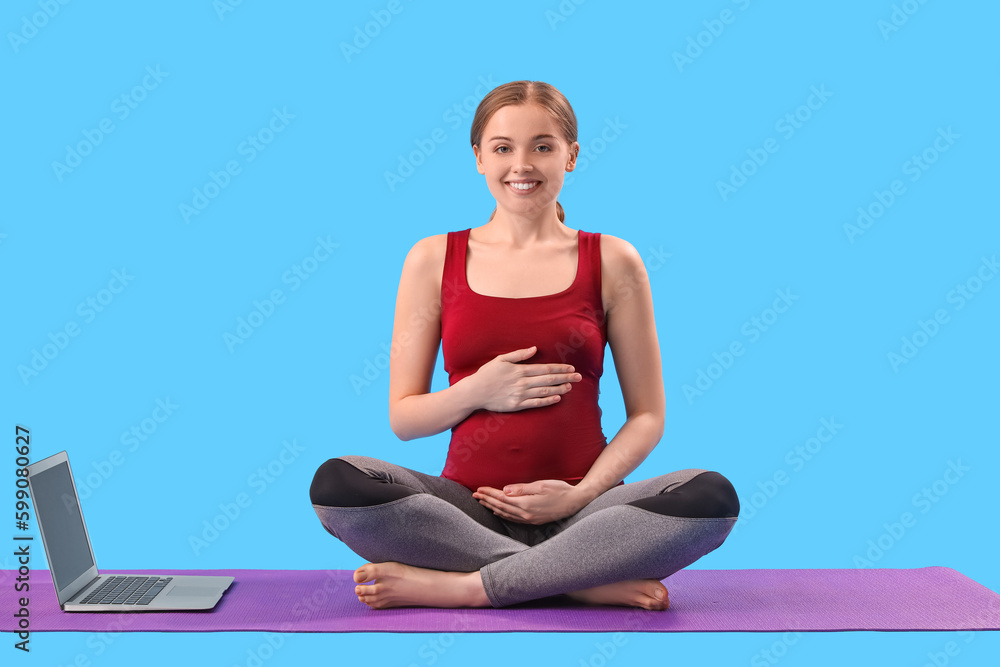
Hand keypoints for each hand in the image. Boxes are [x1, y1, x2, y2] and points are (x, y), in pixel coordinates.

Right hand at [467, 346, 580, 412]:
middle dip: (565, 377)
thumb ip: (519, 354)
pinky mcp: (517, 405)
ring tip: (571, 386)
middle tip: (578, 377)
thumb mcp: (501, 359)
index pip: (545, 369)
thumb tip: (535, 349)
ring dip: (560, 389)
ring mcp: (520, 395)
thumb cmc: (487, 374)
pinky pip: (536, 403)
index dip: (559, 368)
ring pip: (545, 392)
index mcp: (519, 370)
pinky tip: (557, 398)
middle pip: (548, 380)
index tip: (571, 368)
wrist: (474, 392)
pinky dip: (548, 401)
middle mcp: (522, 382)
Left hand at [473, 479, 587, 524]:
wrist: (575, 502)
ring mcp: (529, 519)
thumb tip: (504, 490)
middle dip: (486, 500)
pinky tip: (498, 511)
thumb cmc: (560, 490)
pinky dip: (502, 514)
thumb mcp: (541, 485)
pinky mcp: (533, 520)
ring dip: (492, 507)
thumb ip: (522, 488)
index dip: (489, 493)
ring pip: (505, 513)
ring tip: (482, 502)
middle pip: (500, 507)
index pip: (501, 498)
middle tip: (475, 495)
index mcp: (526, 504)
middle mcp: (525, 514)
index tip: (479, 489)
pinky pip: (512, 518)